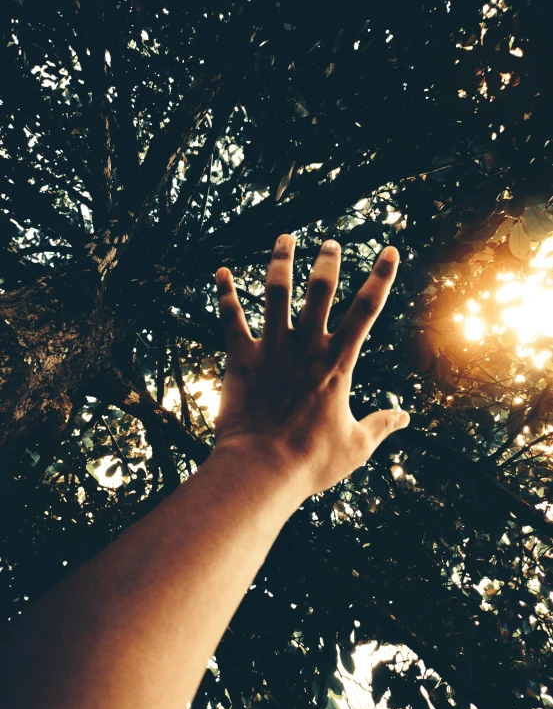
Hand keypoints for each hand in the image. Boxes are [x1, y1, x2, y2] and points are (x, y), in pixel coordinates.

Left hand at [213, 234, 408, 498]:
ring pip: (277, 293)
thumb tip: (405, 417)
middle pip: (320, 290)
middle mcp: (306, 347)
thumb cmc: (311, 461)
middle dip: (328, 262)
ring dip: (281, 262)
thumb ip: (381, 426)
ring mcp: (272, 349)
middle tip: (331, 243)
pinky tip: (220, 272)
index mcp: (338, 362)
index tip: (390, 251)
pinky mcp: (241, 358)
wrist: (262, 469)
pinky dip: (225, 294)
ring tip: (286, 239)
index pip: (366, 310)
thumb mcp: (357, 446)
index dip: (381, 277)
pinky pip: (231, 319)